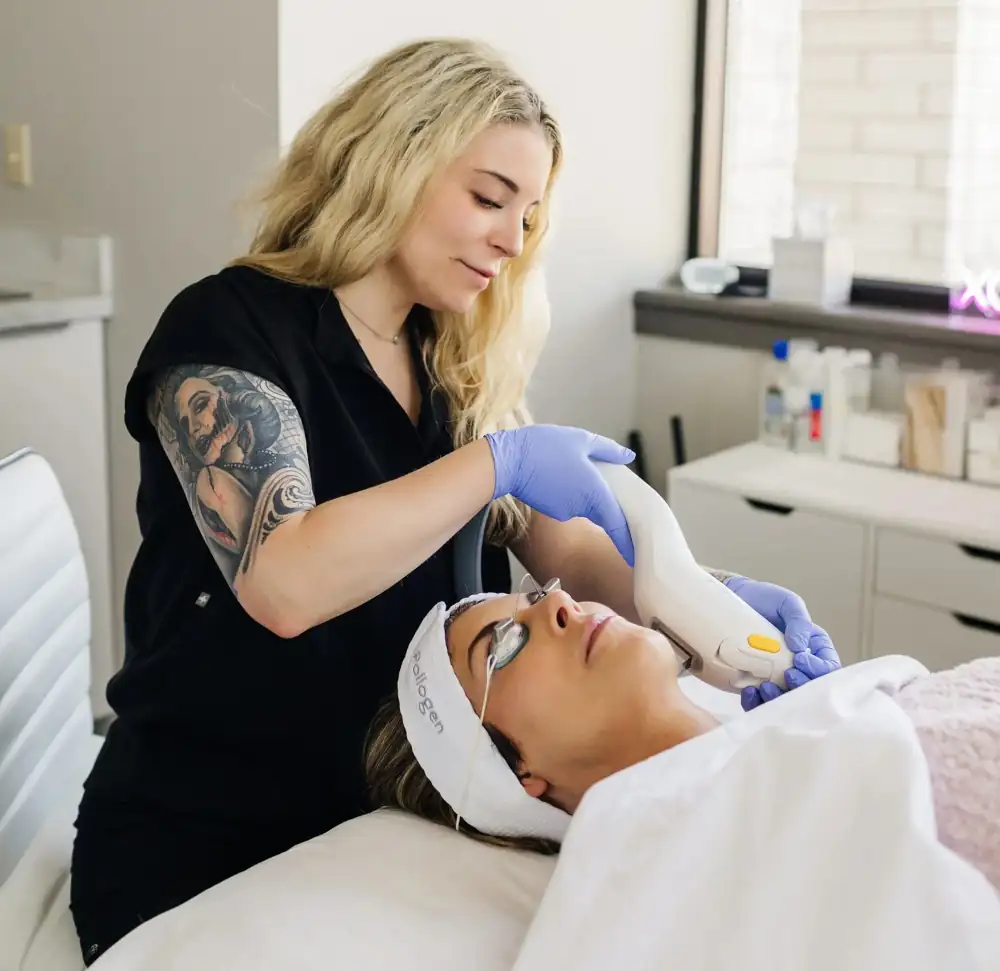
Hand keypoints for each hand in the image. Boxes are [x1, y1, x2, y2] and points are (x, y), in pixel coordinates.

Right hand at [485, 425, 635, 565]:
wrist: (508, 460)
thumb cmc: (545, 447)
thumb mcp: (581, 440)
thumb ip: (608, 450)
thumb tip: (629, 456)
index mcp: (595, 494)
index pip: (618, 525)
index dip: (628, 542)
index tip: (637, 554)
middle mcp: (582, 507)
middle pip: (605, 515)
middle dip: (614, 516)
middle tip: (625, 509)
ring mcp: (565, 510)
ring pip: (586, 506)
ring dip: (590, 495)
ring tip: (586, 472)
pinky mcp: (551, 508)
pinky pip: (570, 502)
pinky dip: (574, 492)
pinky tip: (566, 475)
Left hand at [722, 576, 840, 711]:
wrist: (730, 602)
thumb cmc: (764, 600)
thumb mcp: (786, 603)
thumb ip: (799, 621)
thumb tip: (800, 646)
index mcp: (814, 649)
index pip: (827, 668)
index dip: (818, 669)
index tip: (800, 659)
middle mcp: (797, 667)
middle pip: (808, 689)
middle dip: (800, 686)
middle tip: (786, 675)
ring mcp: (775, 678)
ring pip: (783, 700)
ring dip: (777, 698)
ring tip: (765, 687)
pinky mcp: (753, 685)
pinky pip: (758, 702)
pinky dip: (755, 702)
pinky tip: (749, 691)